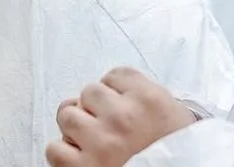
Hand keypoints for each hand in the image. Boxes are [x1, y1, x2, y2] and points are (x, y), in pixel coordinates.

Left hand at [46, 67, 197, 166]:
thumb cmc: (178, 156)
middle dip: (95, 108)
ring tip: (94, 142)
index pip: (115, 75)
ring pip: (67, 114)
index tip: (120, 104)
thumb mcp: (175, 116)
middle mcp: (123, 117)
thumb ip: (143, 96)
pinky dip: (63, 154)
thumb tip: (113, 88)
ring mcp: (101, 142)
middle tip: (109, 126)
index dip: (116, 91)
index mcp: (149, 101)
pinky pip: (54, 148)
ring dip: (76, 128)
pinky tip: (81, 158)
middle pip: (89, 91)